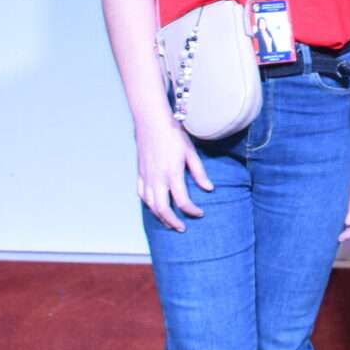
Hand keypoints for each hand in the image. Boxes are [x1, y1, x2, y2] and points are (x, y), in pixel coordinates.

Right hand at [135, 117, 211, 231]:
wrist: (151, 121)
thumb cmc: (173, 134)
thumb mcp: (191, 152)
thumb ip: (199, 172)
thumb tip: (209, 189)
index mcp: (172, 173)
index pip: (182, 201)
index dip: (192, 211)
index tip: (200, 213)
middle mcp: (157, 178)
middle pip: (162, 209)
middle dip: (173, 222)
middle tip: (182, 228)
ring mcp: (146, 177)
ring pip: (150, 205)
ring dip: (160, 217)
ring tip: (170, 222)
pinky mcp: (140, 173)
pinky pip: (142, 194)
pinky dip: (149, 205)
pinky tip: (155, 207)